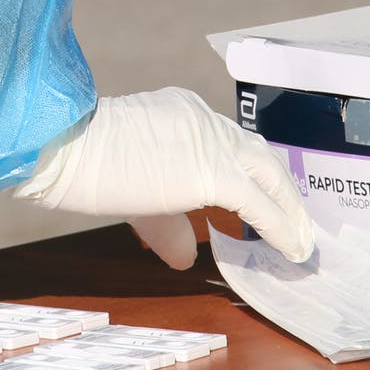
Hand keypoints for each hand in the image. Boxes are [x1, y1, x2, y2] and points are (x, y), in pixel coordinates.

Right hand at [14, 87, 315, 270]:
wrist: (66, 149)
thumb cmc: (82, 164)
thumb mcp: (133, 193)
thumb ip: (165, 221)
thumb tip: (183, 257)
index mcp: (183, 112)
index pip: (229, 143)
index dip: (252, 175)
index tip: (265, 202)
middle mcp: (204, 119)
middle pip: (258, 155)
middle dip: (282, 189)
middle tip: (297, 221)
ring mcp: (211, 141)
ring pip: (269, 174)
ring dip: (291, 209)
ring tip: (303, 241)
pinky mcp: (213, 172)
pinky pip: (260, 204)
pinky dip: (283, 227)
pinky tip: (294, 249)